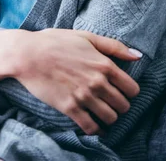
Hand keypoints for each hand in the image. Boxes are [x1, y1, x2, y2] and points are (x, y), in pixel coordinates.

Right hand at [13, 28, 140, 135]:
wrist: (28, 54)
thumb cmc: (56, 41)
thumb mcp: (86, 37)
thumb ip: (114, 46)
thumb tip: (137, 56)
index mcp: (104, 64)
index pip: (132, 89)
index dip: (129, 91)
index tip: (121, 90)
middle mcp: (97, 82)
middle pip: (123, 106)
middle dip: (119, 105)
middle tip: (111, 102)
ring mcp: (84, 96)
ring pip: (110, 118)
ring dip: (109, 117)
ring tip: (102, 112)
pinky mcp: (69, 108)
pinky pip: (91, 127)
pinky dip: (95, 128)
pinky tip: (92, 122)